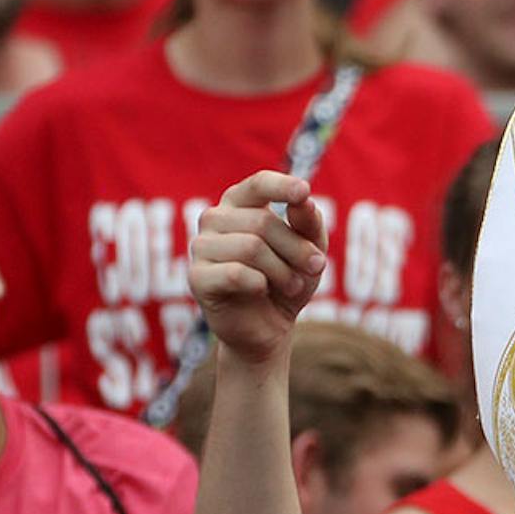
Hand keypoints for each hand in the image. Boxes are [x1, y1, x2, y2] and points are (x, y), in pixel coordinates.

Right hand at [188, 170, 327, 366]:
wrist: (268, 328)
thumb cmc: (287, 281)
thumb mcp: (310, 250)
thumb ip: (309, 223)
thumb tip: (304, 201)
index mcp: (239, 203)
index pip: (258, 185)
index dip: (282, 186)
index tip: (304, 192)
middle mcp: (214, 218)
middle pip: (263, 223)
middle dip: (297, 248)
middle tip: (316, 267)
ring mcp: (201, 247)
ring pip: (251, 247)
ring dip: (283, 271)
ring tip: (293, 285)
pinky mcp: (197, 278)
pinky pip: (235, 273)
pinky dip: (259, 283)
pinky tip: (262, 290)